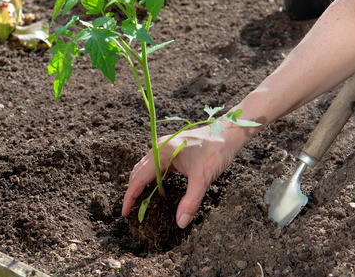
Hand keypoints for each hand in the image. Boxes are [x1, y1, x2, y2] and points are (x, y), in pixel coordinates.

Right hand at [121, 125, 243, 227]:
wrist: (229, 132)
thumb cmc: (217, 150)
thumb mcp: (204, 178)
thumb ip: (191, 201)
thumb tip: (181, 223)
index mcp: (162, 151)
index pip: (139, 177)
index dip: (130, 197)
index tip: (125, 213)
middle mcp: (159, 146)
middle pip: (138, 172)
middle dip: (133, 191)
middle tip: (131, 211)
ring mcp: (165, 146)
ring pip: (145, 167)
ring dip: (140, 184)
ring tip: (139, 202)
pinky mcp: (172, 148)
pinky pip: (155, 164)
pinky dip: (150, 177)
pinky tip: (155, 188)